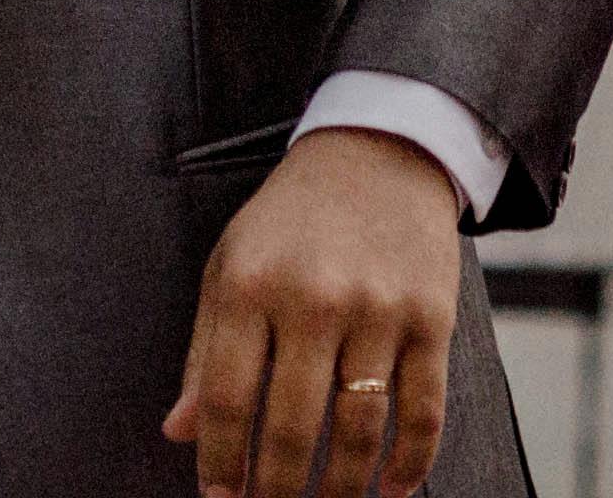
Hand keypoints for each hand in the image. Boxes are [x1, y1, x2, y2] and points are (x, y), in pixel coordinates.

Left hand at [166, 126, 466, 497]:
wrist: (378, 149)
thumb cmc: (290, 218)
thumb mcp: (230, 264)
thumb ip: (204, 350)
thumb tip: (180, 432)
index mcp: (251, 284)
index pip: (226, 397)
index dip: (220, 460)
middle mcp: (313, 298)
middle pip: (292, 425)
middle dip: (278, 489)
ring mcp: (378, 309)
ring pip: (360, 430)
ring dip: (342, 489)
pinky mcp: (433, 318)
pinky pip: (424, 411)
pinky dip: (410, 464)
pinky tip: (390, 490)